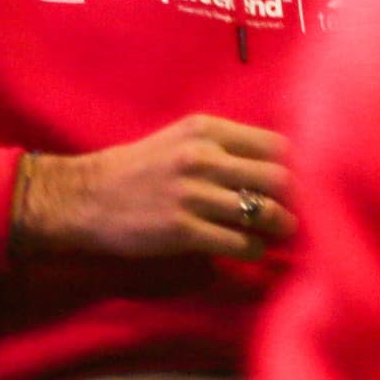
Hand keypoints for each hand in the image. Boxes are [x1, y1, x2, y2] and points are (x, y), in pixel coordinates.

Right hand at [12, 116, 292, 261]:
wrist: (84, 196)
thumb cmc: (137, 169)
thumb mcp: (179, 140)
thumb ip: (226, 148)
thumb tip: (284, 170)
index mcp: (203, 130)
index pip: (278, 145)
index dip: (295, 168)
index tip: (292, 184)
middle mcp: (201, 157)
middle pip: (280, 180)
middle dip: (294, 201)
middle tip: (290, 213)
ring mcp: (191, 194)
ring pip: (266, 214)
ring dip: (279, 228)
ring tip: (273, 233)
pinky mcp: (183, 230)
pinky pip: (243, 244)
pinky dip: (254, 249)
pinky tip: (246, 247)